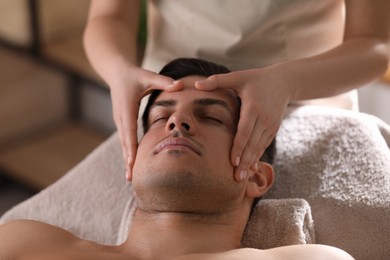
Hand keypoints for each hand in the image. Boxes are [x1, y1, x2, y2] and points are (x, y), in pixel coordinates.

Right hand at [110, 66, 182, 180]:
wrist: (117, 73)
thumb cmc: (135, 75)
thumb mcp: (149, 76)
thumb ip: (164, 81)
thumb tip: (180, 85)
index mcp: (127, 108)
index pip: (129, 130)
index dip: (131, 146)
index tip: (132, 162)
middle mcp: (121, 117)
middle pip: (125, 142)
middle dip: (128, 160)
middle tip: (131, 178)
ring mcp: (120, 121)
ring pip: (124, 143)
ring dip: (127, 160)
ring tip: (130, 178)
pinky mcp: (122, 122)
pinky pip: (125, 140)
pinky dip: (128, 153)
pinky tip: (132, 165)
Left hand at [195, 67, 289, 180]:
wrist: (284, 82)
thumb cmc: (256, 78)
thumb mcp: (238, 77)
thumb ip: (217, 81)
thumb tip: (195, 85)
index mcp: (253, 108)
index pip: (244, 132)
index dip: (238, 148)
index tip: (232, 162)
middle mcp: (264, 119)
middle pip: (252, 144)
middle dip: (244, 162)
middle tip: (235, 178)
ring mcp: (270, 125)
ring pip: (258, 147)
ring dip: (250, 162)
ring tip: (241, 178)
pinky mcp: (273, 129)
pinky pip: (263, 145)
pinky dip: (256, 156)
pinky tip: (249, 167)